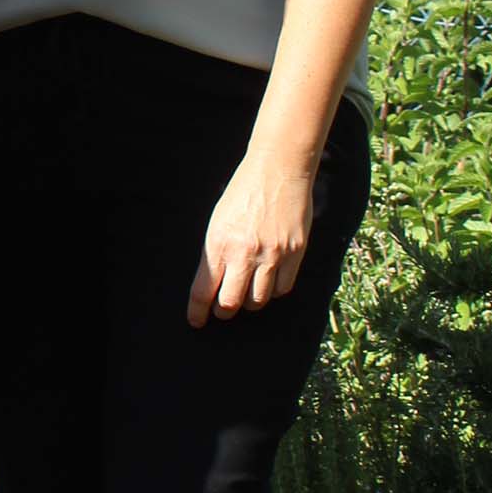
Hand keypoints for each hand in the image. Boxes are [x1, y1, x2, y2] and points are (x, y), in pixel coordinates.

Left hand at [187, 153, 313, 326]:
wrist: (277, 172)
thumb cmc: (242, 194)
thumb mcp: (218, 221)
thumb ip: (216, 252)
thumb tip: (213, 282)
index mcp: (218, 243)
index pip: (204, 289)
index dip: (198, 311)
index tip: (196, 321)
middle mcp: (244, 253)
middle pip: (232, 302)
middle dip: (224, 311)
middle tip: (222, 310)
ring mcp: (272, 255)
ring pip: (259, 300)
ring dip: (249, 302)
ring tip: (245, 294)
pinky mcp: (295, 253)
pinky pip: (283, 288)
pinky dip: (274, 290)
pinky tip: (269, 282)